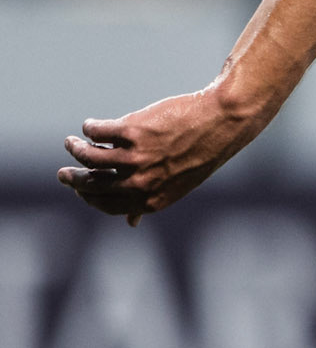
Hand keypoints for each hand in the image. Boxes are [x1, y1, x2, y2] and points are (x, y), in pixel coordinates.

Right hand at [58, 89, 260, 224]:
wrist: (220, 124)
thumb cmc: (199, 154)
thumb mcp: (177, 186)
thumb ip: (150, 202)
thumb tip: (132, 223)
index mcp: (150, 200)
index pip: (104, 205)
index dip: (87, 197)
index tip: (79, 187)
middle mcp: (141, 182)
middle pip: (91, 184)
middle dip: (72, 179)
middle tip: (62, 172)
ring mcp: (136, 156)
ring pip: (88, 156)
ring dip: (75, 149)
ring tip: (72, 142)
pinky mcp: (133, 130)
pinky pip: (97, 131)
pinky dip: (90, 128)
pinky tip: (91, 126)